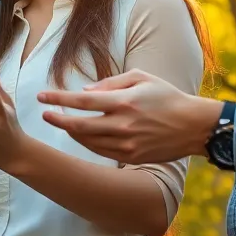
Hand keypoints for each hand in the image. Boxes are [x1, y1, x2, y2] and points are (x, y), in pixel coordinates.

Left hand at [37, 69, 220, 164]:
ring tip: (62, 122)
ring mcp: (126, 144)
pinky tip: (81, 135)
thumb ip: (111, 82)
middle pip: (79, 126)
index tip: (42, 97)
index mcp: (124, 102)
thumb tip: (85, 90)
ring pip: (88, 142)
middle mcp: (123, 125)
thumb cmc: (167, 96)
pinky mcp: (131, 157)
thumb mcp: (141, 78)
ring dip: (71, 132)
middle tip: (44, 114)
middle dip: (57, 120)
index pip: (82, 100)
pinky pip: (101, 152)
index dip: (58, 99)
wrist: (193, 126)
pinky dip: (88, 143)